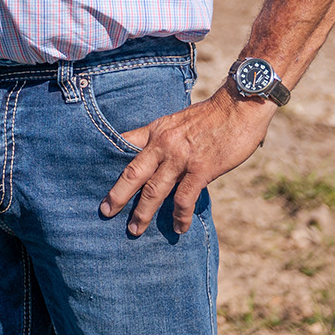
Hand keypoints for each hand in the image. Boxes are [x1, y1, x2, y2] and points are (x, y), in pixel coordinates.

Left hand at [100, 88, 273, 235]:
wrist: (240, 106)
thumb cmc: (213, 115)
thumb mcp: (179, 121)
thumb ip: (166, 140)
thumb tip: (159, 162)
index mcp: (156, 130)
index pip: (124, 144)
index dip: (108, 160)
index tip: (94, 176)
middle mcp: (164, 143)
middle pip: (133, 173)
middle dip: (117, 195)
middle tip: (105, 212)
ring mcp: (181, 157)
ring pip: (154, 190)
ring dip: (143, 213)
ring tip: (135, 229)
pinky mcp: (201, 169)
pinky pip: (184, 199)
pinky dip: (180, 217)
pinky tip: (179, 228)